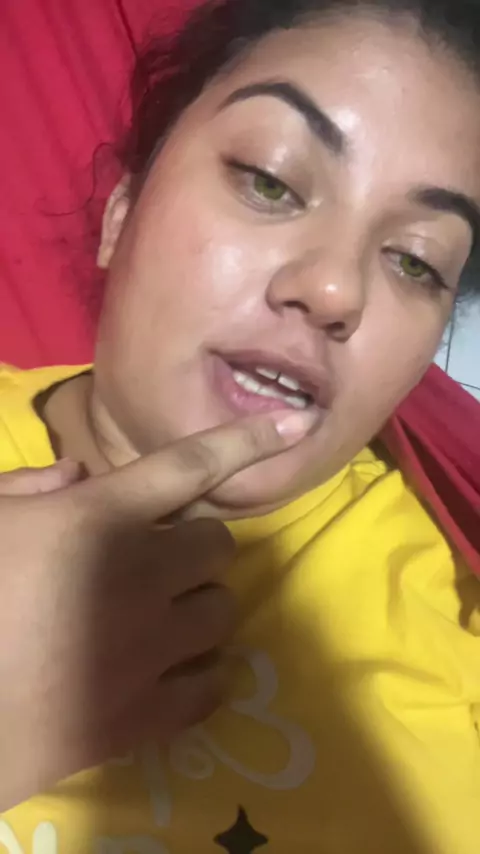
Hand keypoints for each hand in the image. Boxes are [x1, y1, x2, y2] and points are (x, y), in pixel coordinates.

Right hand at [0, 410, 312, 808]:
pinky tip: (172, 672)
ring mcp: (149, 650)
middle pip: (218, 545)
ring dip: (198, 605)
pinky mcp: (144, 715)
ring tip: (161, 618)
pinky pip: (212, 686)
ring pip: (223, 611)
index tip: (293, 424)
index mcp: (97, 519)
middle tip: (159, 560)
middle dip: (196, 545)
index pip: (188, 466)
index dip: (245, 441)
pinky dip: (200, 673)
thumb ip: (29, 486)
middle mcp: (140, 576)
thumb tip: (77, 476)